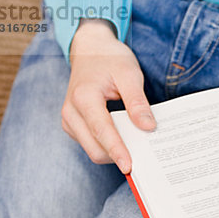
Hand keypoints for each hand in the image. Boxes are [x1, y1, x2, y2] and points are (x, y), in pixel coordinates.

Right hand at [62, 18, 154, 173]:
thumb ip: (138, 102)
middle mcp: (72, 112)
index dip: (117, 151)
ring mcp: (70, 121)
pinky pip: (92, 145)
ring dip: (114, 153)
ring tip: (137, 147)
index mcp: (84, 97)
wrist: (90, 50)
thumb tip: (148, 128)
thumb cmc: (110, 60)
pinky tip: (126, 140)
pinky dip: (109, 147)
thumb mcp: (130, 74)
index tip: (129, 167)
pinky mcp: (74, 126)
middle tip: (144, 157)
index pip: (102, 131)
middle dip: (118, 155)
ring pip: (93, 150)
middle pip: (95, 148)